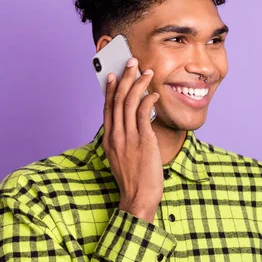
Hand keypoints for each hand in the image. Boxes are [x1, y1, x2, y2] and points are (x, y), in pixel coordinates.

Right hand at [102, 57, 162, 223]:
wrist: (137, 198)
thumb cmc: (133, 179)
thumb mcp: (121, 157)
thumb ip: (123, 140)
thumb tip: (131, 125)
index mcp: (110, 139)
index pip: (108, 108)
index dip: (110, 89)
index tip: (113, 74)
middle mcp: (116, 136)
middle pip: (118, 100)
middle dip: (125, 78)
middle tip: (132, 63)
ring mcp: (128, 138)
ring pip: (129, 103)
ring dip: (138, 84)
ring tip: (146, 72)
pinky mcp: (143, 141)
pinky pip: (143, 114)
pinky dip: (148, 100)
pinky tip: (154, 93)